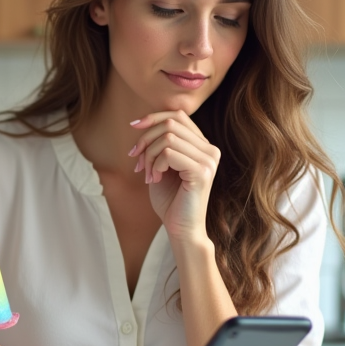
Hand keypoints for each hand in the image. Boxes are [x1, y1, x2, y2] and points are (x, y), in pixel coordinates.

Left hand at [128, 110, 219, 241]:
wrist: (181, 229)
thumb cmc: (170, 200)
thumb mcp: (161, 166)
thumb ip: (159, 144)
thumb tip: (143, 123)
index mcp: (203, 146)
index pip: (178, 116)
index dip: (153, 117)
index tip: (134, 127)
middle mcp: (210, 149)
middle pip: (171, 123)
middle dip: (146, 139)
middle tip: (137, 161)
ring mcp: (208, 160)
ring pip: (167, 137)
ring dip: (149, 155)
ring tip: (148, 175)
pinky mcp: (202, 171)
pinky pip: (168, 153)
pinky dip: (155, 164)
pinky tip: (155, 179)